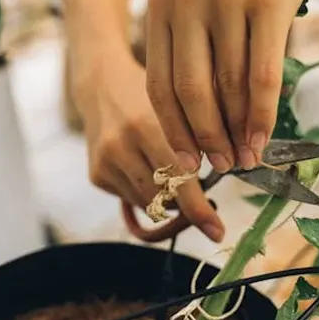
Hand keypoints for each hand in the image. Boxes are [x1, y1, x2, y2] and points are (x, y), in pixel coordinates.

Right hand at [72, 51, 224, 241]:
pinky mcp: (96, 176)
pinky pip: (134, 199)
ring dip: (169, 200)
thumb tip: (222, 179)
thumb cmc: (150, 97)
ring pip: (149, 204)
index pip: (178, 180)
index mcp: (146, 127)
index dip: (199, 211)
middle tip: (206, 205)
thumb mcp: (177, 108)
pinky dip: (150, 193)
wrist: (103, 87)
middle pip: (162, 200)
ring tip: (176, 178)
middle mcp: (120, 148)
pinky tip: (149, 169)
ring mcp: (105, 164)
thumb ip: (195, 143)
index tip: (218, 232)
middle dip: (188, 208)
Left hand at [146, 0, 318, 172]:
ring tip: (245, 157)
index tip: (187, 161)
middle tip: (221, 165)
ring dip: (238, 131)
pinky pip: (263, 74)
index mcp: (162, 6)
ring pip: (230, 85)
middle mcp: (188, 0)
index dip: (174, 129)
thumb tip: (206, 126)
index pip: (160, 83)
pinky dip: (262, 113)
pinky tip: (263, 138)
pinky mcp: (268, 0)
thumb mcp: (202, 11)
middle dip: (206, 137)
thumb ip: (196, 58)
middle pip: (191, 89)